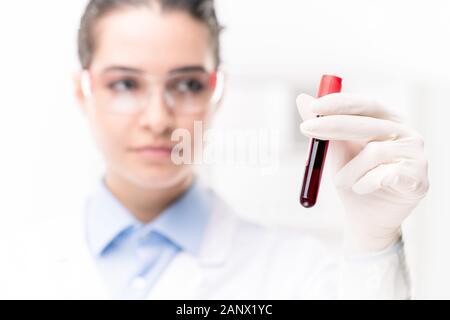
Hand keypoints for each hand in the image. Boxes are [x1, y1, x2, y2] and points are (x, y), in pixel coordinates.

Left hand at [297, 93, 428, 251]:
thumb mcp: (334, 151)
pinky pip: (384, 176)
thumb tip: (301, 98)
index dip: (339, 103)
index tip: (313, 107)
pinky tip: (364, 189)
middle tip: (306, 128)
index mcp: (387, 120)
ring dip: (348, 171)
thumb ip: (322, 125)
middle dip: (332, 125)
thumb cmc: (352, 179)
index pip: (364, 105)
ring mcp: (416, 154)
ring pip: (372, 153)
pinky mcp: (419, 178)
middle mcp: (405, 132)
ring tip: (345, 183)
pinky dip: (365, 184)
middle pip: (368, 123)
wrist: (366, 218)